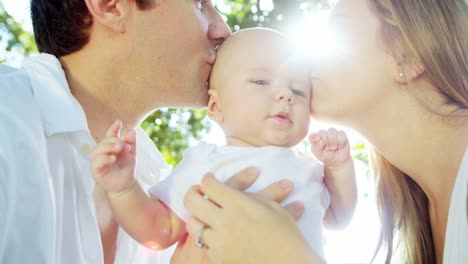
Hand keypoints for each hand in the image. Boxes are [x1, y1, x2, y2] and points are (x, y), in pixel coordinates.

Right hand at [91, 120, 136, 193]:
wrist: (125, 185)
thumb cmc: (126, 168)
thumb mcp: (131, 154)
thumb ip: (131, 142)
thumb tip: (131, 130)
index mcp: (110, 146)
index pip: (110, 135)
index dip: (113, 128)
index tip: (119, 122)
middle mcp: (102, 152)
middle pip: (105, 141)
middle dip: (115, 141)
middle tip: (125, 145)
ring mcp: (97, 160)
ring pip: (99, 150)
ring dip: (109, 147)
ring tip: (119, 148)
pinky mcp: (95, 170)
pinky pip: (97, 162)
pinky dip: (104, 158)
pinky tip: (112, 158)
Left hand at [179, 172, 322, 263]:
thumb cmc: (288, 238)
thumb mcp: (274, 210)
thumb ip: (255, 198)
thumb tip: (246, 191)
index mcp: (238, 204)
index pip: (209, 185)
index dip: (207, 179)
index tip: (210, 178)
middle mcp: (224, 221)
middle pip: (192, 201)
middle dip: (192, 193)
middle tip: (196, 191)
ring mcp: (219, 242)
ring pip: (193, 224)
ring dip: (197, 217)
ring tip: (203, 215)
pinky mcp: (219, 258)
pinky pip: (204, 244)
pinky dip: (207, 238)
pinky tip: (214, 235)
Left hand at [310, 128, 351, 167]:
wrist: (337, 161)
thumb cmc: (326, 156)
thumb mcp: (319, 154)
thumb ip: (315, 146)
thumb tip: (317, 137)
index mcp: (316, 137)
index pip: (312, 135)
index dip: (315, 139)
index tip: (320, 145)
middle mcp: (324, 133)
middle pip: (323, 133)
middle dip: (326, 143)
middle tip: (328, 149)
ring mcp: (333, 132)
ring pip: (332, 132)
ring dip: (333, 142)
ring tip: (334, 148)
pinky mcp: (342, 133)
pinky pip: (341, 135)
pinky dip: (340, 143)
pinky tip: (339, 146)